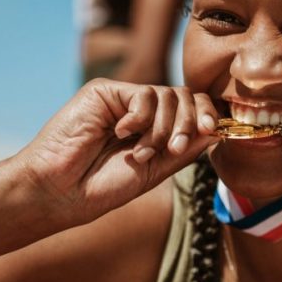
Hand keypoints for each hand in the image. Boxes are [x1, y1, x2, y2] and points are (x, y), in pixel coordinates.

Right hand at [11, 79, 218, 225]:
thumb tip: (218, 129)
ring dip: (161, 128)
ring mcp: (123, 100)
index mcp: (156, 130)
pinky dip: (140, 118)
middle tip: (172, 148)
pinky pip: (143, 93)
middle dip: (188, 122)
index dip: (207, 115)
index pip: (191, 109)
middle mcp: (141, 112)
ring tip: (140, 153)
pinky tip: (120, 134)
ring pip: (168, 95)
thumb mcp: (155, 170)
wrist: (62, 190)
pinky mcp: (105, 91)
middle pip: (185, 97)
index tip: (212, 130)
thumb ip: (185, 148)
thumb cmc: (103, 186)